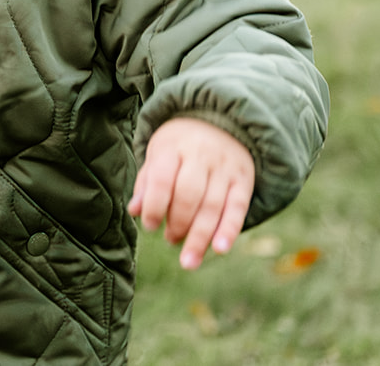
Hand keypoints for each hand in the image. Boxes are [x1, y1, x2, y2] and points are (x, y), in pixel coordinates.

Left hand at [128, 116, 254, 269]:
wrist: (221, 119)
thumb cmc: (180, 144)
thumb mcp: (159, 153)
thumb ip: (148, 181)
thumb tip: (135, 211)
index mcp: (174, 147)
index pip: (163, 179)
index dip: (155, 206)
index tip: (150, 226)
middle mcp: (201, 155)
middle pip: (190, 195)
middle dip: (179, 223)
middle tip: (170, 241)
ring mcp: (225, 168)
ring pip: (214, 205)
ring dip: (200, 237)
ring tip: (188, 261)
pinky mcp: (243, 180)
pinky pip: (238, 208)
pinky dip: (229, 230)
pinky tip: (219, 249)